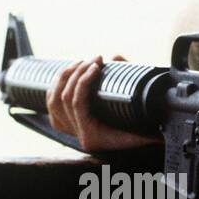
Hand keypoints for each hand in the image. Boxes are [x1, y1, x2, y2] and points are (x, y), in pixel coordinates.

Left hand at [46, 55, 161, 152]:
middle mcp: (78, 136)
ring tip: (81, 62)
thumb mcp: (146, 116)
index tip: (98, 64)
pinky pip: (52, 105)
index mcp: (93, 137)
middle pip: (63, 99)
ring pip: (53, 101)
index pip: (77, 104)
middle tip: (94, 59)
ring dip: (64, 77)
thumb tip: (116, 58)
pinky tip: (69, 73)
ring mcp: (71, 131)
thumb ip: (136, 90)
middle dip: (76, 73)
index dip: (83, 81)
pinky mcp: (68, 125)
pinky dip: (56, 86)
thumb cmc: (147, 129)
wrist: (144, 141)